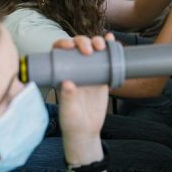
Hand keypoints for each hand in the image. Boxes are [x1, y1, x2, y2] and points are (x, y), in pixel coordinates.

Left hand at [53, 34, 114, 163]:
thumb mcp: (67, 110)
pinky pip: (106, 59)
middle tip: (88, 50)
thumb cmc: (72, 121)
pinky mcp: (103, 76)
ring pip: (92, 49)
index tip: (69, 46)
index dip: (63, 43)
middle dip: (83, 42)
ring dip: (97, 41)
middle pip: (77, 46)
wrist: (87, 131)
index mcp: (61, 72)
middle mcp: (74, 68)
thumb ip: (67, 98)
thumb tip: (68, 83)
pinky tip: (111, 40)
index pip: (59, 52)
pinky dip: (109, 47)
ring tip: (101, 45)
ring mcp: (89, 71)